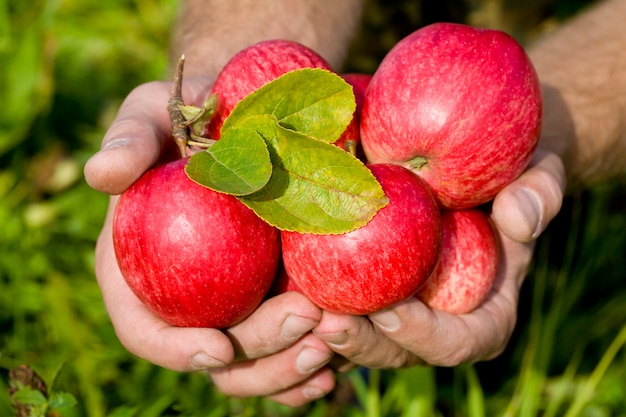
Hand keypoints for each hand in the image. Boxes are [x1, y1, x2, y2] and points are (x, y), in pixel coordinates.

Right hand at [84, 80, 336, 405]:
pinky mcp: (273, 299)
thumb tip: (100, 173)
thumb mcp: (157, 112)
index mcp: (141, 272)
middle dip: (262, 352)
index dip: (175, 350)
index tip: (219, 347)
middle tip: (309, 318)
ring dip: (293, 366)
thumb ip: (131, 139)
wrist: (245, 116)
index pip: (146, 329)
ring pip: (257, 363)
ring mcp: (235, 304)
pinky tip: (342, 359)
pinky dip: (315, 362)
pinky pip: (292, 346)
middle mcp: (189, 300)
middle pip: (216, 356)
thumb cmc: (191, 114)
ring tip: (335, 345)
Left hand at [313, 149, 565, 366]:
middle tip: (327, 320)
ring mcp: (390, 317)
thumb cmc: (506, 176)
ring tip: (292, 309)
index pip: (453, 343)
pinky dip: (301, 307)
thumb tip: (519, 215)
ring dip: (318, 335)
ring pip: (350, 342)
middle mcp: (429, 328)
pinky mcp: (357, 295)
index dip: (423, 334)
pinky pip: (327, 311)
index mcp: (479, 320)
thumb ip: (540, 194)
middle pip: (391, 352)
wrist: (465, 174)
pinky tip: (276, 287)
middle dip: (359, 342)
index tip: (392, 309)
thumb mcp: (537, 175)